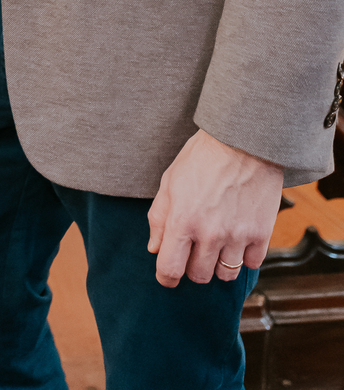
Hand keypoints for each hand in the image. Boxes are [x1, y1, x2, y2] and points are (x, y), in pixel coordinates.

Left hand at [147, 129, 282, 286]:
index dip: (166, 277)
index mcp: (182, 220)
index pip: (170, 269)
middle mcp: (209, 233)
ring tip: (218, 242)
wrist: (243, 140)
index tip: (168, 274)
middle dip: (193, 266)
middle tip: (195, 248)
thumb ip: (159, 217)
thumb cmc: (202, 157)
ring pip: (225, 274)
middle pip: (199, 276)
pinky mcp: (261, 234)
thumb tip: (155, 249)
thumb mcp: (170, 180)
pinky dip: (244, 256)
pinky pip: (251, 264)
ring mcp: (237, 235)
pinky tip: (239, 237)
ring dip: (219, 264)